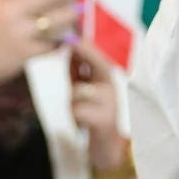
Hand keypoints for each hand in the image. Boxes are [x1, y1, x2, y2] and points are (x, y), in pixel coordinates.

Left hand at [69, 41, 127, 171]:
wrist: (107, 147)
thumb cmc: (93, 115)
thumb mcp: (83, 90)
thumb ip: (77, 70)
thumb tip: (68, 47)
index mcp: (105, 78)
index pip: (97, 55)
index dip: (86, 43)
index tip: (73, 30)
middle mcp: (111, 86)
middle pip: (99, 64)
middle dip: (86, 53)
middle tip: (74, 41)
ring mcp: (110, 102)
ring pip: (80, 92)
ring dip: (71, 100)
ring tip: (76, 111)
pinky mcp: (105, 119)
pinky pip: (79, 110)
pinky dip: (75, 116)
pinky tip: (82, 124)